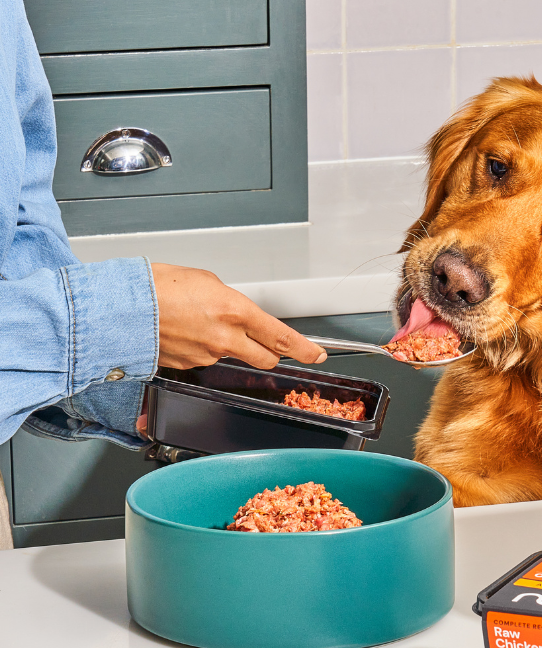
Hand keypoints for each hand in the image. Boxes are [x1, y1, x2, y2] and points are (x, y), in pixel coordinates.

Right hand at [151, 263, 327, 368]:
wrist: (119, 307)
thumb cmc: (157, 286)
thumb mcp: (207, 282)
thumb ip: (231, 302)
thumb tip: (237, 313)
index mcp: (235, 312)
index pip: (283, 338)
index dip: (305, 349)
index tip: (316, 354)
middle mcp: (225, 339)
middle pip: (266, 357)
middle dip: (271, 351)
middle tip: (267, 342)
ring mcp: (207, 356)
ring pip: (233, 356)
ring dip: (228, 343)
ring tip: (200, 321)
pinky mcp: (189, 366)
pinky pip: (206, 358)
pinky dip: (202, 346)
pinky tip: (185, 331)